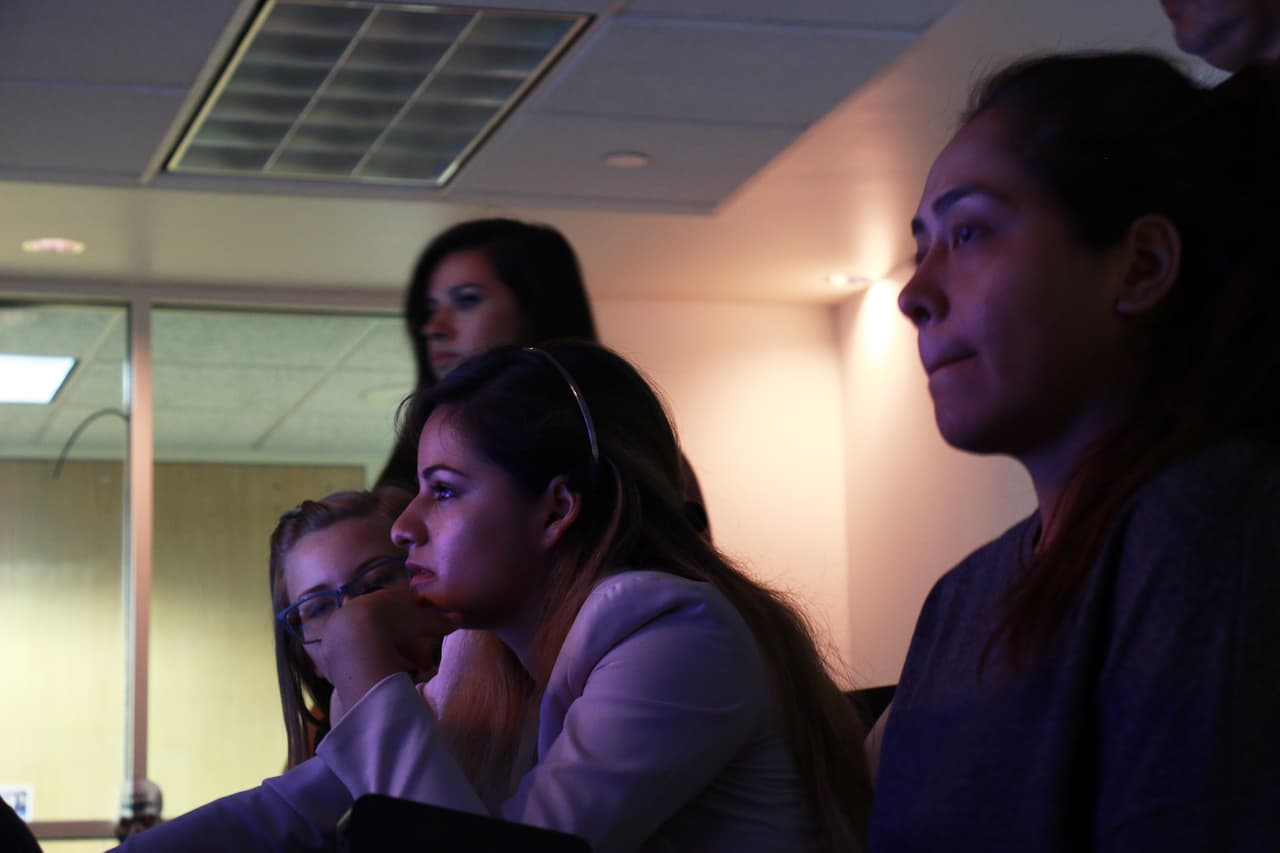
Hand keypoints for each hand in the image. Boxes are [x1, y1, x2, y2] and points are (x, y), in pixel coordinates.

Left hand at [316, 588, 458, 722]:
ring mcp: (341, 631)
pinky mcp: (330, 652)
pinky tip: (381, 676)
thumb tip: (459, 618)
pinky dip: (370, 666)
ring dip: (393, 657)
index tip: (429, 632)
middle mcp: (358, 609)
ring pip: (371, 644)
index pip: (402, 603)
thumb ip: (439, 621)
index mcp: (379, 597)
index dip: (419, 617)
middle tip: (426, 665)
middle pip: (387, 628)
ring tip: (410, 675)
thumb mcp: (421, 623)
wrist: (356, 642)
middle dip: (410, 646)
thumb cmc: (392, 624)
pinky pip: (355, 659)